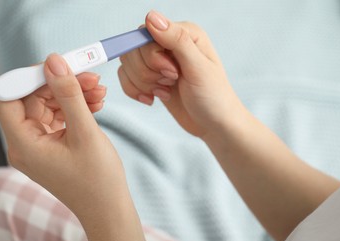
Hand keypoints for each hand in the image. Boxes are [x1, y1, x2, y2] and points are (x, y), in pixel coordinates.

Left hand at [0, 54, 124, 211]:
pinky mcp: (52, 145)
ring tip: (99, 91)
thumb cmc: (97, 180)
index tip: (57, 67)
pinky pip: (58, 117)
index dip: (29, 78)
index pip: (8, 97)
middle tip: (90, 77)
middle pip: (33, 98)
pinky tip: (95, 104)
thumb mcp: (85, 132)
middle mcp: (25, 144)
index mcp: (23, 144)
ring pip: (49, 105)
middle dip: (61, 83)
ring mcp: (39, 145)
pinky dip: (75, 107)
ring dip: (73, 94)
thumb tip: (54, 62)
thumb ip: (68, 94)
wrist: (108, 209)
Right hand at [118, 10, 242, 137]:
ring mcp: (158, 61)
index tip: (172, 73)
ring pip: (127, 64)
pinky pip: (126, 77)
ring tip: (166, 91)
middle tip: (172, 82)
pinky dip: (136, 91)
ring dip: (143, 83)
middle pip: (134, 50)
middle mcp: (168, 44)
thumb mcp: (198, 68)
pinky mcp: (150, 77)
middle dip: (148, 73)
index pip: (147, 34)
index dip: (152, 57)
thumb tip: (151, 16)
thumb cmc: (213, 97)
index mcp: (184, 34)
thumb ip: (176, 40)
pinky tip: (153, 98)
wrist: (213, 125)